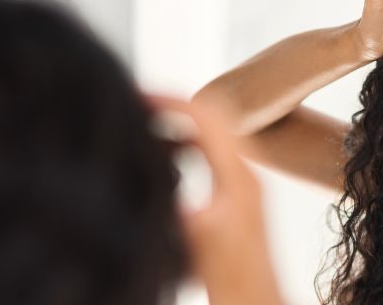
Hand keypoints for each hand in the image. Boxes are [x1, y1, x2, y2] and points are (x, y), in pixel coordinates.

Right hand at [146, 95, 281, 304]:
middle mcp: (246, 175)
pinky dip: (182, 152)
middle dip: (172, 108)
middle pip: (210, 118)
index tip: (137, 98)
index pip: (207, 116)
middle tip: (135, 108)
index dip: (170, 101)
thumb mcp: (203, 247)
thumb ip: (184, 214)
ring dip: (176, 130)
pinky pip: (209, 158)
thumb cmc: (235, 284)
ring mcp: (243, 186)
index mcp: (239, 177)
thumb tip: (160, 186)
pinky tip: (159, 169)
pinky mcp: (237, 200)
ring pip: (210, 138)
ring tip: (140, 132)